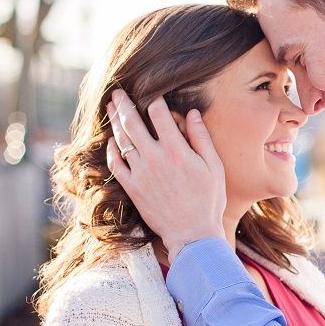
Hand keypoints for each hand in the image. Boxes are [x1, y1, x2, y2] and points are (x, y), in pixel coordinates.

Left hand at [106, 89, 228, 257]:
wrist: (192, 234)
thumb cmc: (208, 201)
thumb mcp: (214, 168)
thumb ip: (202, 138)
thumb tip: (192, 113)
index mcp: (176, 150)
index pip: (159, 114)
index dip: (153, 100)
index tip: (150, 92)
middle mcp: (154, 158)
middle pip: (133, 123)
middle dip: (123, 104)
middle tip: (117, 91)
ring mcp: (140, 173)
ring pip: (121, 140)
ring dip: (114, 122)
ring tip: (110, 108)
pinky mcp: (132, 188)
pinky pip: (116, 164)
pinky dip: (111, 150)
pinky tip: (111, 141)